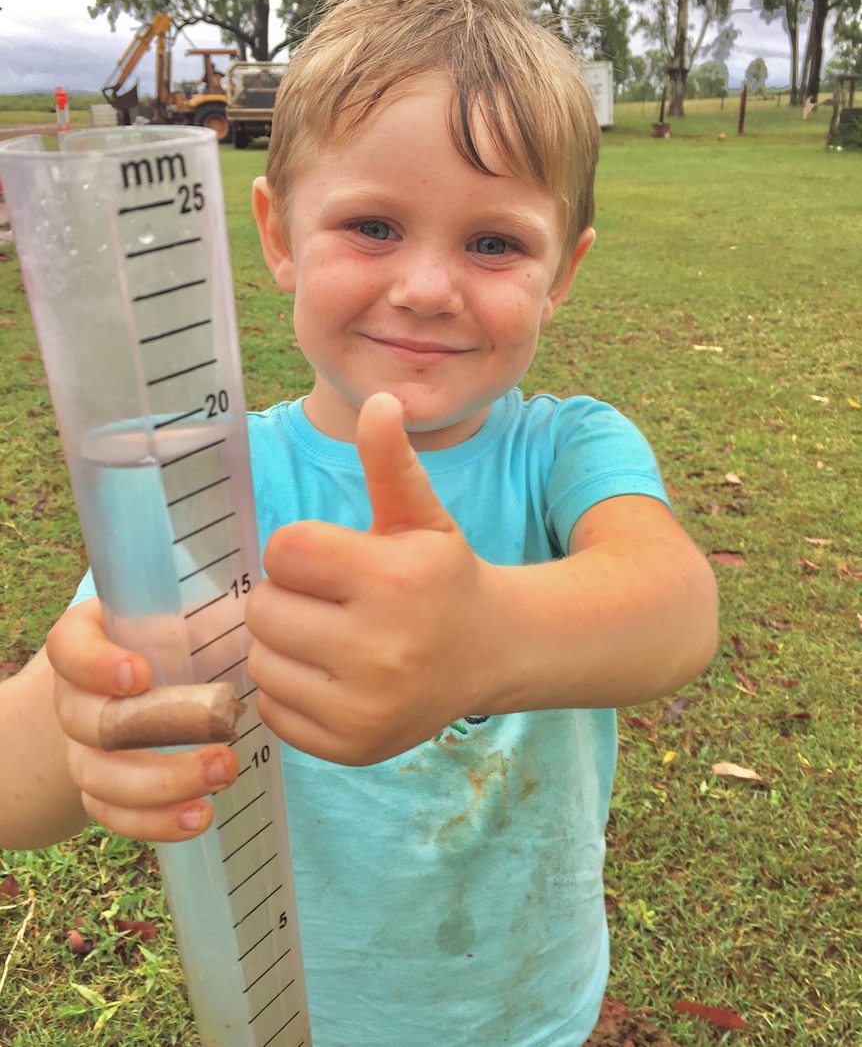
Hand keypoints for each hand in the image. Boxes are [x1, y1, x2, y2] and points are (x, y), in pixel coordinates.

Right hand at [47, 600, 239, 840]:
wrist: (143, 683)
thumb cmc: (175, 635)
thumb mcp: (187, 610)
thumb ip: (208, 607)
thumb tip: (263, 607)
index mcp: (87, 639)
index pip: (69, 647)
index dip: (96, 664)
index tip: (139, 674)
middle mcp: (74, 695)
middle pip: (87, 722)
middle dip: (150, 732)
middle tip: (220, 734)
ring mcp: (82, 748)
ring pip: (99, 776)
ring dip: (163, 784)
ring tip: (226, 774)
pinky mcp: (101, 789)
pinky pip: (112, 814)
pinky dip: (155, 821)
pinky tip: (200, 817)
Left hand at [245, 392, 505, 765]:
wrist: (491, 652)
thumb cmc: (443, 576)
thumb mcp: (420, 516)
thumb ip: (389, 461)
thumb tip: (378, 399)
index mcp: (393, 580)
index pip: (284, 551)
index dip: (300, 549)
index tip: (332, 559)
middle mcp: (380, 649)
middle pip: (262, 610)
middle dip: (286, 596)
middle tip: (328, 600)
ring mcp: (364, 707)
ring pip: (261, 660)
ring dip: (282, 644)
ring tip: (328, 636)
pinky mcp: (350, 746)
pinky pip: (272, 709)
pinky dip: (289, 689)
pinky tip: (329, 675)